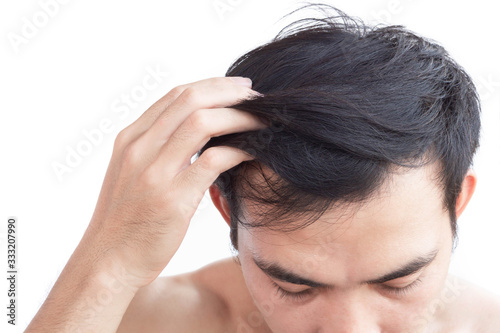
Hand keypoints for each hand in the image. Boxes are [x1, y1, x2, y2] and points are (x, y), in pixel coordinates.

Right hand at [84, 76, 265, 287]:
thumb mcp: (131, 173)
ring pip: (202, 123)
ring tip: (262, 121)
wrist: (108, 261)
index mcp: (130, 139)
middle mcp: (139, 149)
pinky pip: (212, 161)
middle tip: (257, 98)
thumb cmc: (126, 219)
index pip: (175, 95)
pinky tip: (253, 152)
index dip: (213, 86)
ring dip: (238, 117)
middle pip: (190, 100)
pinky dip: (238, 150)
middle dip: (230, 93)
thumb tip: (195, 130)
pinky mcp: (172, 200)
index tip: (238, 88)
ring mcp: (154, 173)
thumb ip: (156, 148)